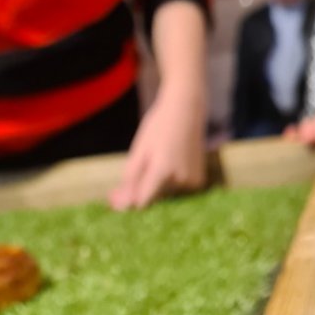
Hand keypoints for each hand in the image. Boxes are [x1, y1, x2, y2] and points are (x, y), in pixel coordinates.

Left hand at [109, 84, 206, 210]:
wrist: (186, 109)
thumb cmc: (158, 126)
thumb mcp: (139, 150)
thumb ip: (130, 180)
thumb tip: (120, 205)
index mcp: (163, 170)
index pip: (143, 202)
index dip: (129, 201)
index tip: (116, 197)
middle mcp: (180, 179)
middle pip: (153, 198)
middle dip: (140, 191)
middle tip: (135, 172)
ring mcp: (191, 182)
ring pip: (165, 195)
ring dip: (156, 186)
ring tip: (159, 158)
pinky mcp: (198, 182)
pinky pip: (177, 191)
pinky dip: (169, 183)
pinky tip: (171, 163)